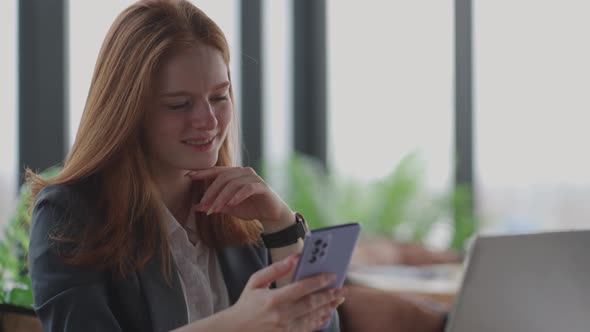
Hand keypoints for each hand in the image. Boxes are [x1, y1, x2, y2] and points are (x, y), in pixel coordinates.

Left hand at [187, 167, 293, 231]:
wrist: (271, 215)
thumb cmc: (250, 208)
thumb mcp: (229, 208)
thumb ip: (214, 205)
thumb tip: (196, 207)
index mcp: (235, 174)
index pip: (216, 171)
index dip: (202, 172)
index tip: (188, 176)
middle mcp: (244, 172)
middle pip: (223, 178)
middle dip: (211, 192)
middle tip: (204, 205)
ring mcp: (254, 177)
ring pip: (233, 184)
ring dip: (222, 197)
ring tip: (216, 209)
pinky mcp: (262, 186)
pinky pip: (247, 188)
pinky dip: (238, 196)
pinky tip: (231, 204)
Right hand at [228, 254, 346, 331]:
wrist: (234, 331)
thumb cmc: (245, 304)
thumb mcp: (255, 282)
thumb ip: (275, 269)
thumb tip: (294, 257)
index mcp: (272, 299)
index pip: (301, 288)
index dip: (319, 281)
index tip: (332, 275)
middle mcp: (281, 316)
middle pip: (311, 304)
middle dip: (329, 295)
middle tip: (342, 289)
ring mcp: (285, 329)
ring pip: (313, 318)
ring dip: (328, 308)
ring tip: (338, 300)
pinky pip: (307, 329)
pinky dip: (319, 321)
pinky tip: (326, 314)